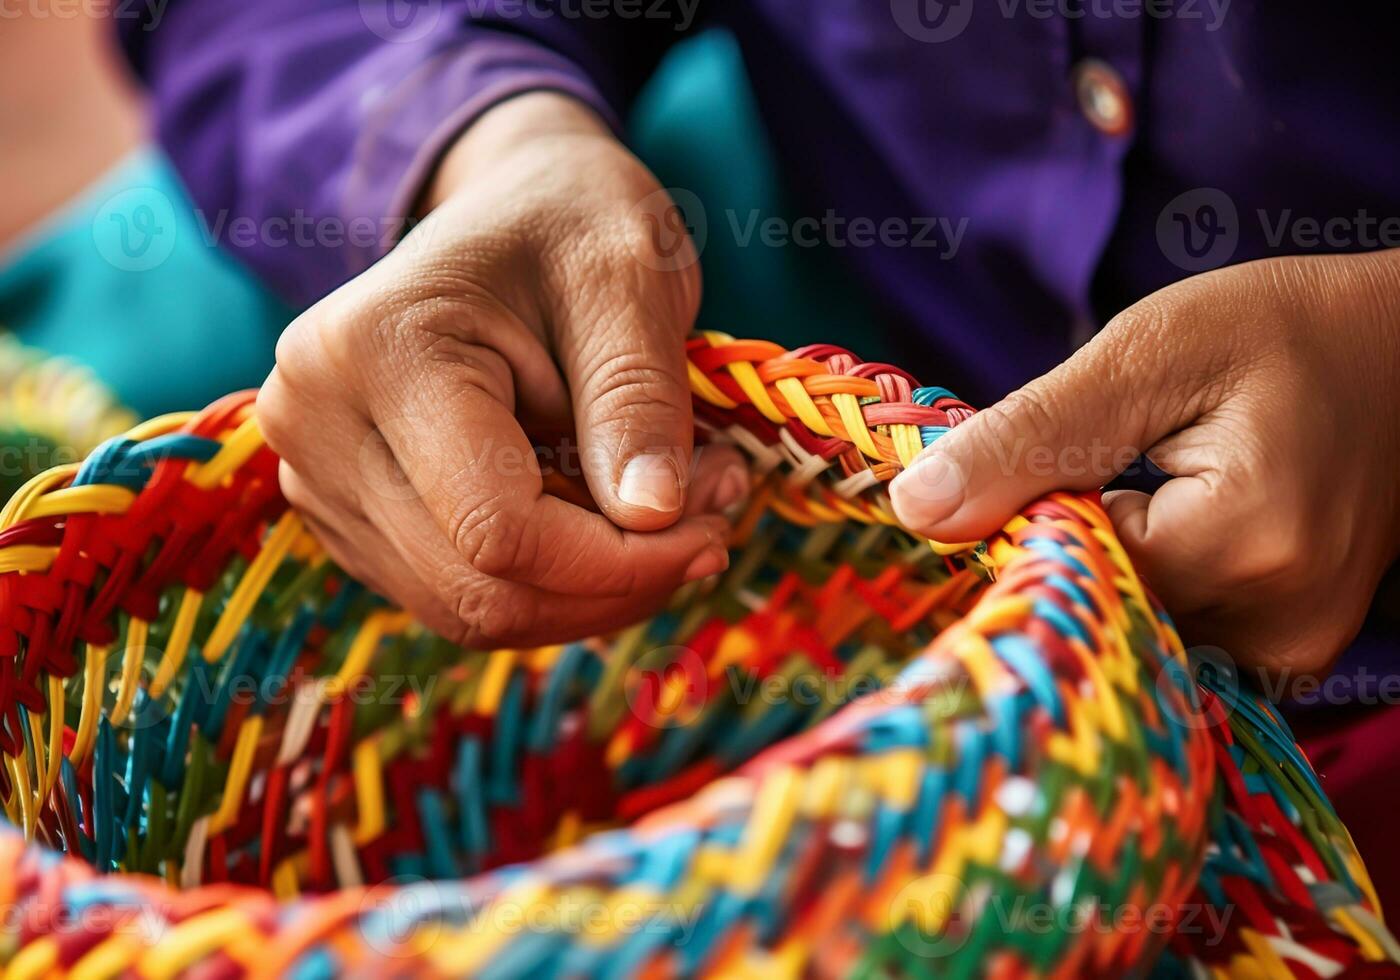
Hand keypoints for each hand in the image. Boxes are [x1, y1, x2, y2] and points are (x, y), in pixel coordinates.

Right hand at [257, 93, 745, 646]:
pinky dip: (554, 582)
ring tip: (675, 512)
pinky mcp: (350, 514)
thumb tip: (654, 520)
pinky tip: (608, 521)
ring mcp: (319, 476)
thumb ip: (636, 398)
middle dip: (619, 578)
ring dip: (592, 589)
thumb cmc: (572, 221)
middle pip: (481, 587)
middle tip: (713, 517)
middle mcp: (315, 422)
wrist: (512, 206)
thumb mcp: (630, 277)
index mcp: (373, 349)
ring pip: (472, 609)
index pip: (498, 530)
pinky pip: (460, 596)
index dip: (623, 561)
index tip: (715, 522)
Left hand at [891, 251, 1399, 678]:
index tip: (1048, 464)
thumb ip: (1030, 437)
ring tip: (1147, 492)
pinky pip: (1181, 646)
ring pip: (1136, 638)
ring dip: (1110, 576)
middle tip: (1103, 469)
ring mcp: (1296, 651)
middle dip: (1068, 552)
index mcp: (1246, 543)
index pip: (1066, 575)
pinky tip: (1168, 533)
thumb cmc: (1284, 332)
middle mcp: (1280, 624)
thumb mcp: (1149, 355)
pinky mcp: (1294, 653)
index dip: (1029, 521)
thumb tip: (915, 508)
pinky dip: (1152, 597)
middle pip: (1102, 619)